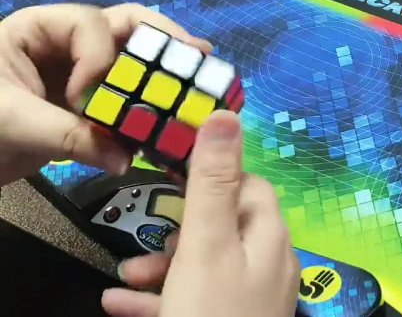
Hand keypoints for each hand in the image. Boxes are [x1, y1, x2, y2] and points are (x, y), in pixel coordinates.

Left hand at [0, 3, 210, 184]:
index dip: (99, 60)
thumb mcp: (9, 121)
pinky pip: (127, 96)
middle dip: (162, 39)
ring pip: (132, 58)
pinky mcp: (89, 105)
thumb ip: (68, 135)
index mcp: (38, 29)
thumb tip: (126, 158)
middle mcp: (66, 44)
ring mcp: (80, 73)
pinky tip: (179, 103)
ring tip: (203, 69)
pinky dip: (152, 100)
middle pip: (123, 28)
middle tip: (199, 53)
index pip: (88, 27)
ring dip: (166, 64)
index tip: (86, 101)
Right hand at [102, 111, 300, 316]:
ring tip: (126, 277)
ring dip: (163, 267)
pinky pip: (196, 302)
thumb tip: (225, 114)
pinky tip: (122, 303)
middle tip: (144, 243)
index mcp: (269, 238)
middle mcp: (269, 265)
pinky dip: (163, 298)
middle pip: (223, 228)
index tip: (173, 173)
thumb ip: (213, 183)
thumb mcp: (206, 245)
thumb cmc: (211, 313)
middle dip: (177, 231)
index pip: (250, 187)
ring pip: (205, 267)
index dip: (214, 175)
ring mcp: (252, 299)